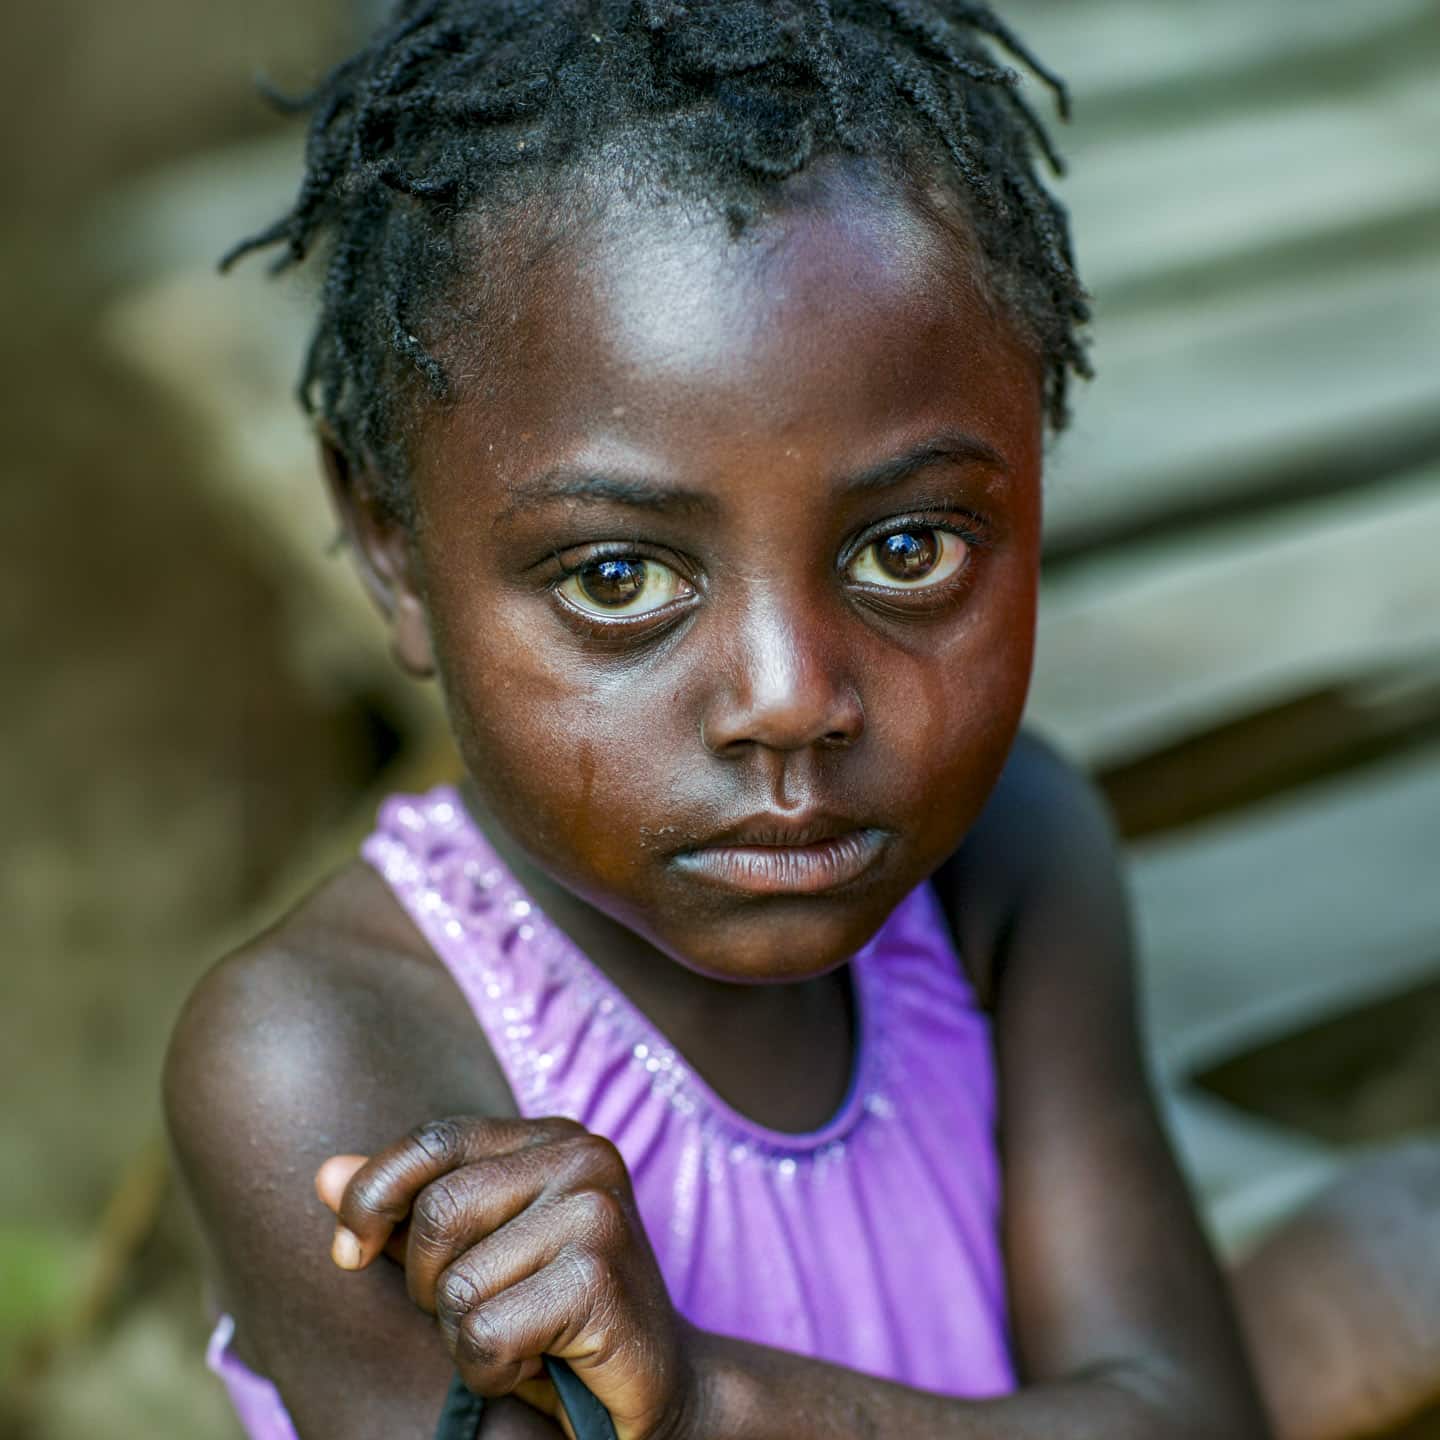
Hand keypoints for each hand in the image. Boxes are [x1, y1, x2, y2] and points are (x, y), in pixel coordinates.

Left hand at [314, 1116, 702, 1439]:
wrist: (657, 1387)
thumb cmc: (553, 1318)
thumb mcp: (473, 1256)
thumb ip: (405, 1213)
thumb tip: (325, 1174)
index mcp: (551, 1137)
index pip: (433, 1140)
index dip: (374, 1195)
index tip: (349, 1252)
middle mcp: (582, 1156)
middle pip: (436, 1216)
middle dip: (431, 1287)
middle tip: (484, 1313)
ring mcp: (596, 1213)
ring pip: (456, 1284)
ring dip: (466, 1338)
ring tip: (521, 1339)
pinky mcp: (599, 1279)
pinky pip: (485, 1334)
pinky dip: (492, 1370)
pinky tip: (539, 1363)